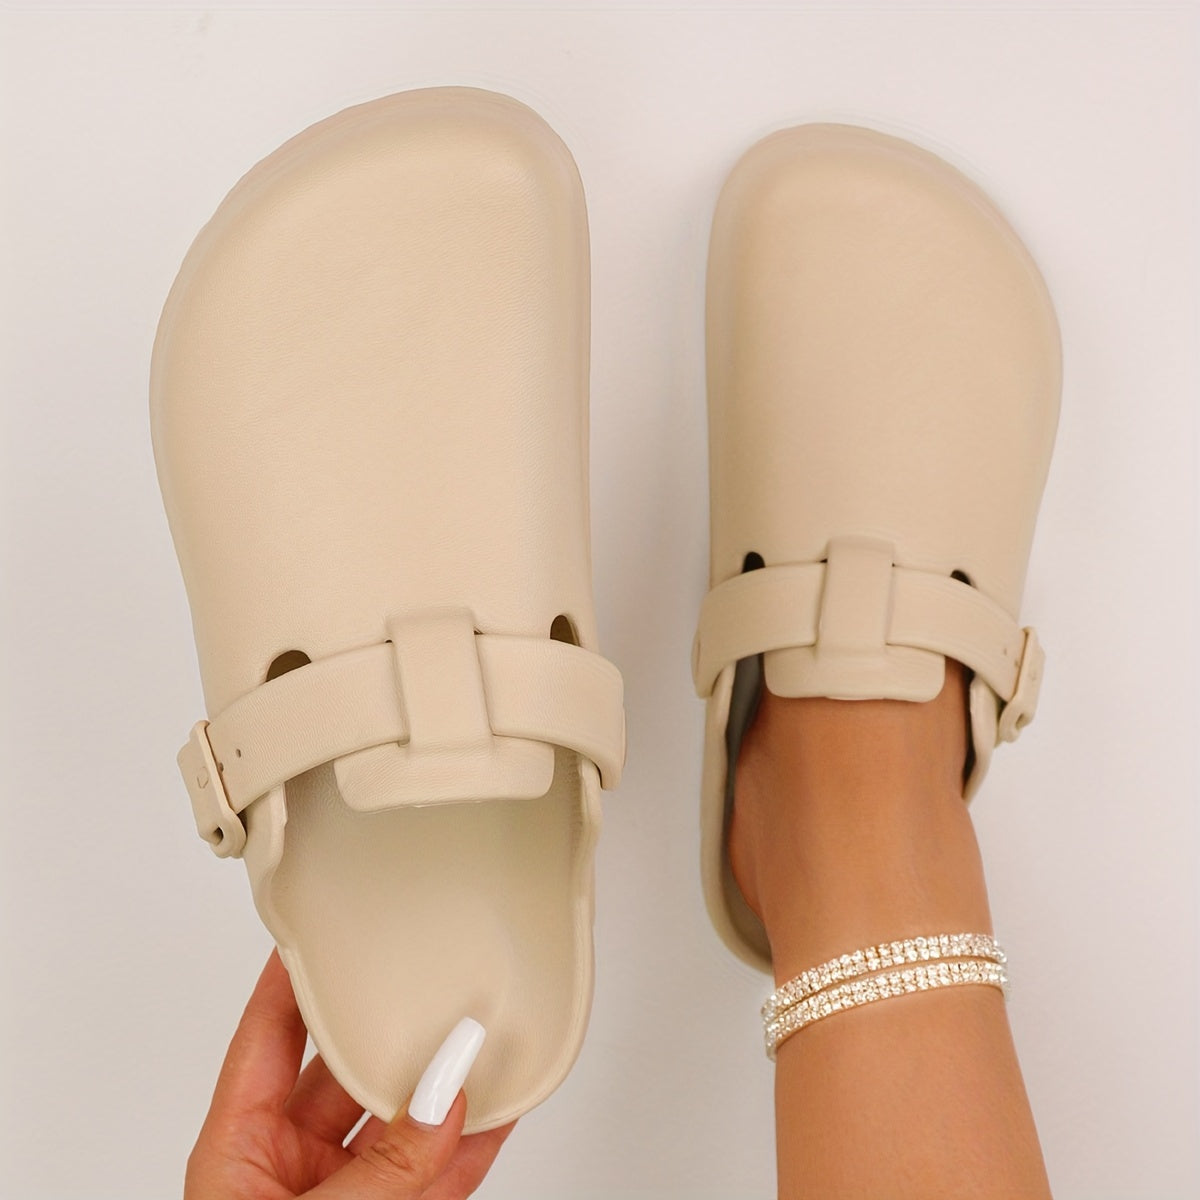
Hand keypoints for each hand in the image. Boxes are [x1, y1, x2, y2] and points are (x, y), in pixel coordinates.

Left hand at [185, 950, 514, 1198]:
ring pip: (403, 1122)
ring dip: (447, 1084)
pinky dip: (473, 1141)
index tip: (326, 923)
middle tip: (435, 980)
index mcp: (239, 1155)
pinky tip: (502, 1103)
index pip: (266, 1039)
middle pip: (345, 1072)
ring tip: (488, 1033)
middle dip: (393, 1030)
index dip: (292, 978)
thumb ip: (386, 1172)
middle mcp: (289, 1170)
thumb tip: (446, 1100)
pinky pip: (438, 1173)